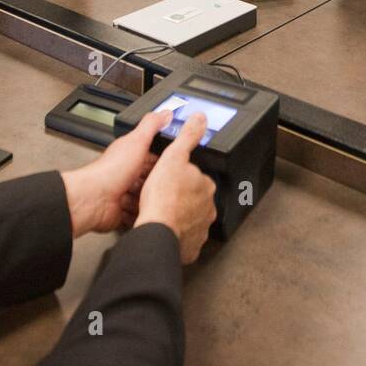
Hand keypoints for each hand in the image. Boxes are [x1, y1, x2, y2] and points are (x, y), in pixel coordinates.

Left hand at [60, 110, 168, 236]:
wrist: (94, 200)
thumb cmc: (109, 171)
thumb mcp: (136, 141)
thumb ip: (151, 125)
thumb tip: (165, 113)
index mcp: (130, 155)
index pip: (152, 155)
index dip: (166, 159)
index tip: (179, 161)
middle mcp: (126, 174)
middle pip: (150, 178)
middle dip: (160, 182)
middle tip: (174, 185)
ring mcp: (124, 194)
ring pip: (145, 197)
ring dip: (152, 199)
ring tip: (164, 200)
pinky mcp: (122, 212)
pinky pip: (137, 215)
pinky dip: (143, 214)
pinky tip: (151, 212)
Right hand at [134, 112, 217, 264]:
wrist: (157, 230)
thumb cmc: (163, 197)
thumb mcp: (173, 157)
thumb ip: (188, 137)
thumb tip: (200, 119)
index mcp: (206, 186)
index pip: (197, 177)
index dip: (182, 176)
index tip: (171, 178)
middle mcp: (208, 208)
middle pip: (195, 198)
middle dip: (183, 197)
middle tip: (164, 195)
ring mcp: (201, 229)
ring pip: (191, 219)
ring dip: (180, 216)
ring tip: (162, 212)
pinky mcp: (191, 246)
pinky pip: (185, 238)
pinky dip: (177, 235)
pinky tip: (165, 229)